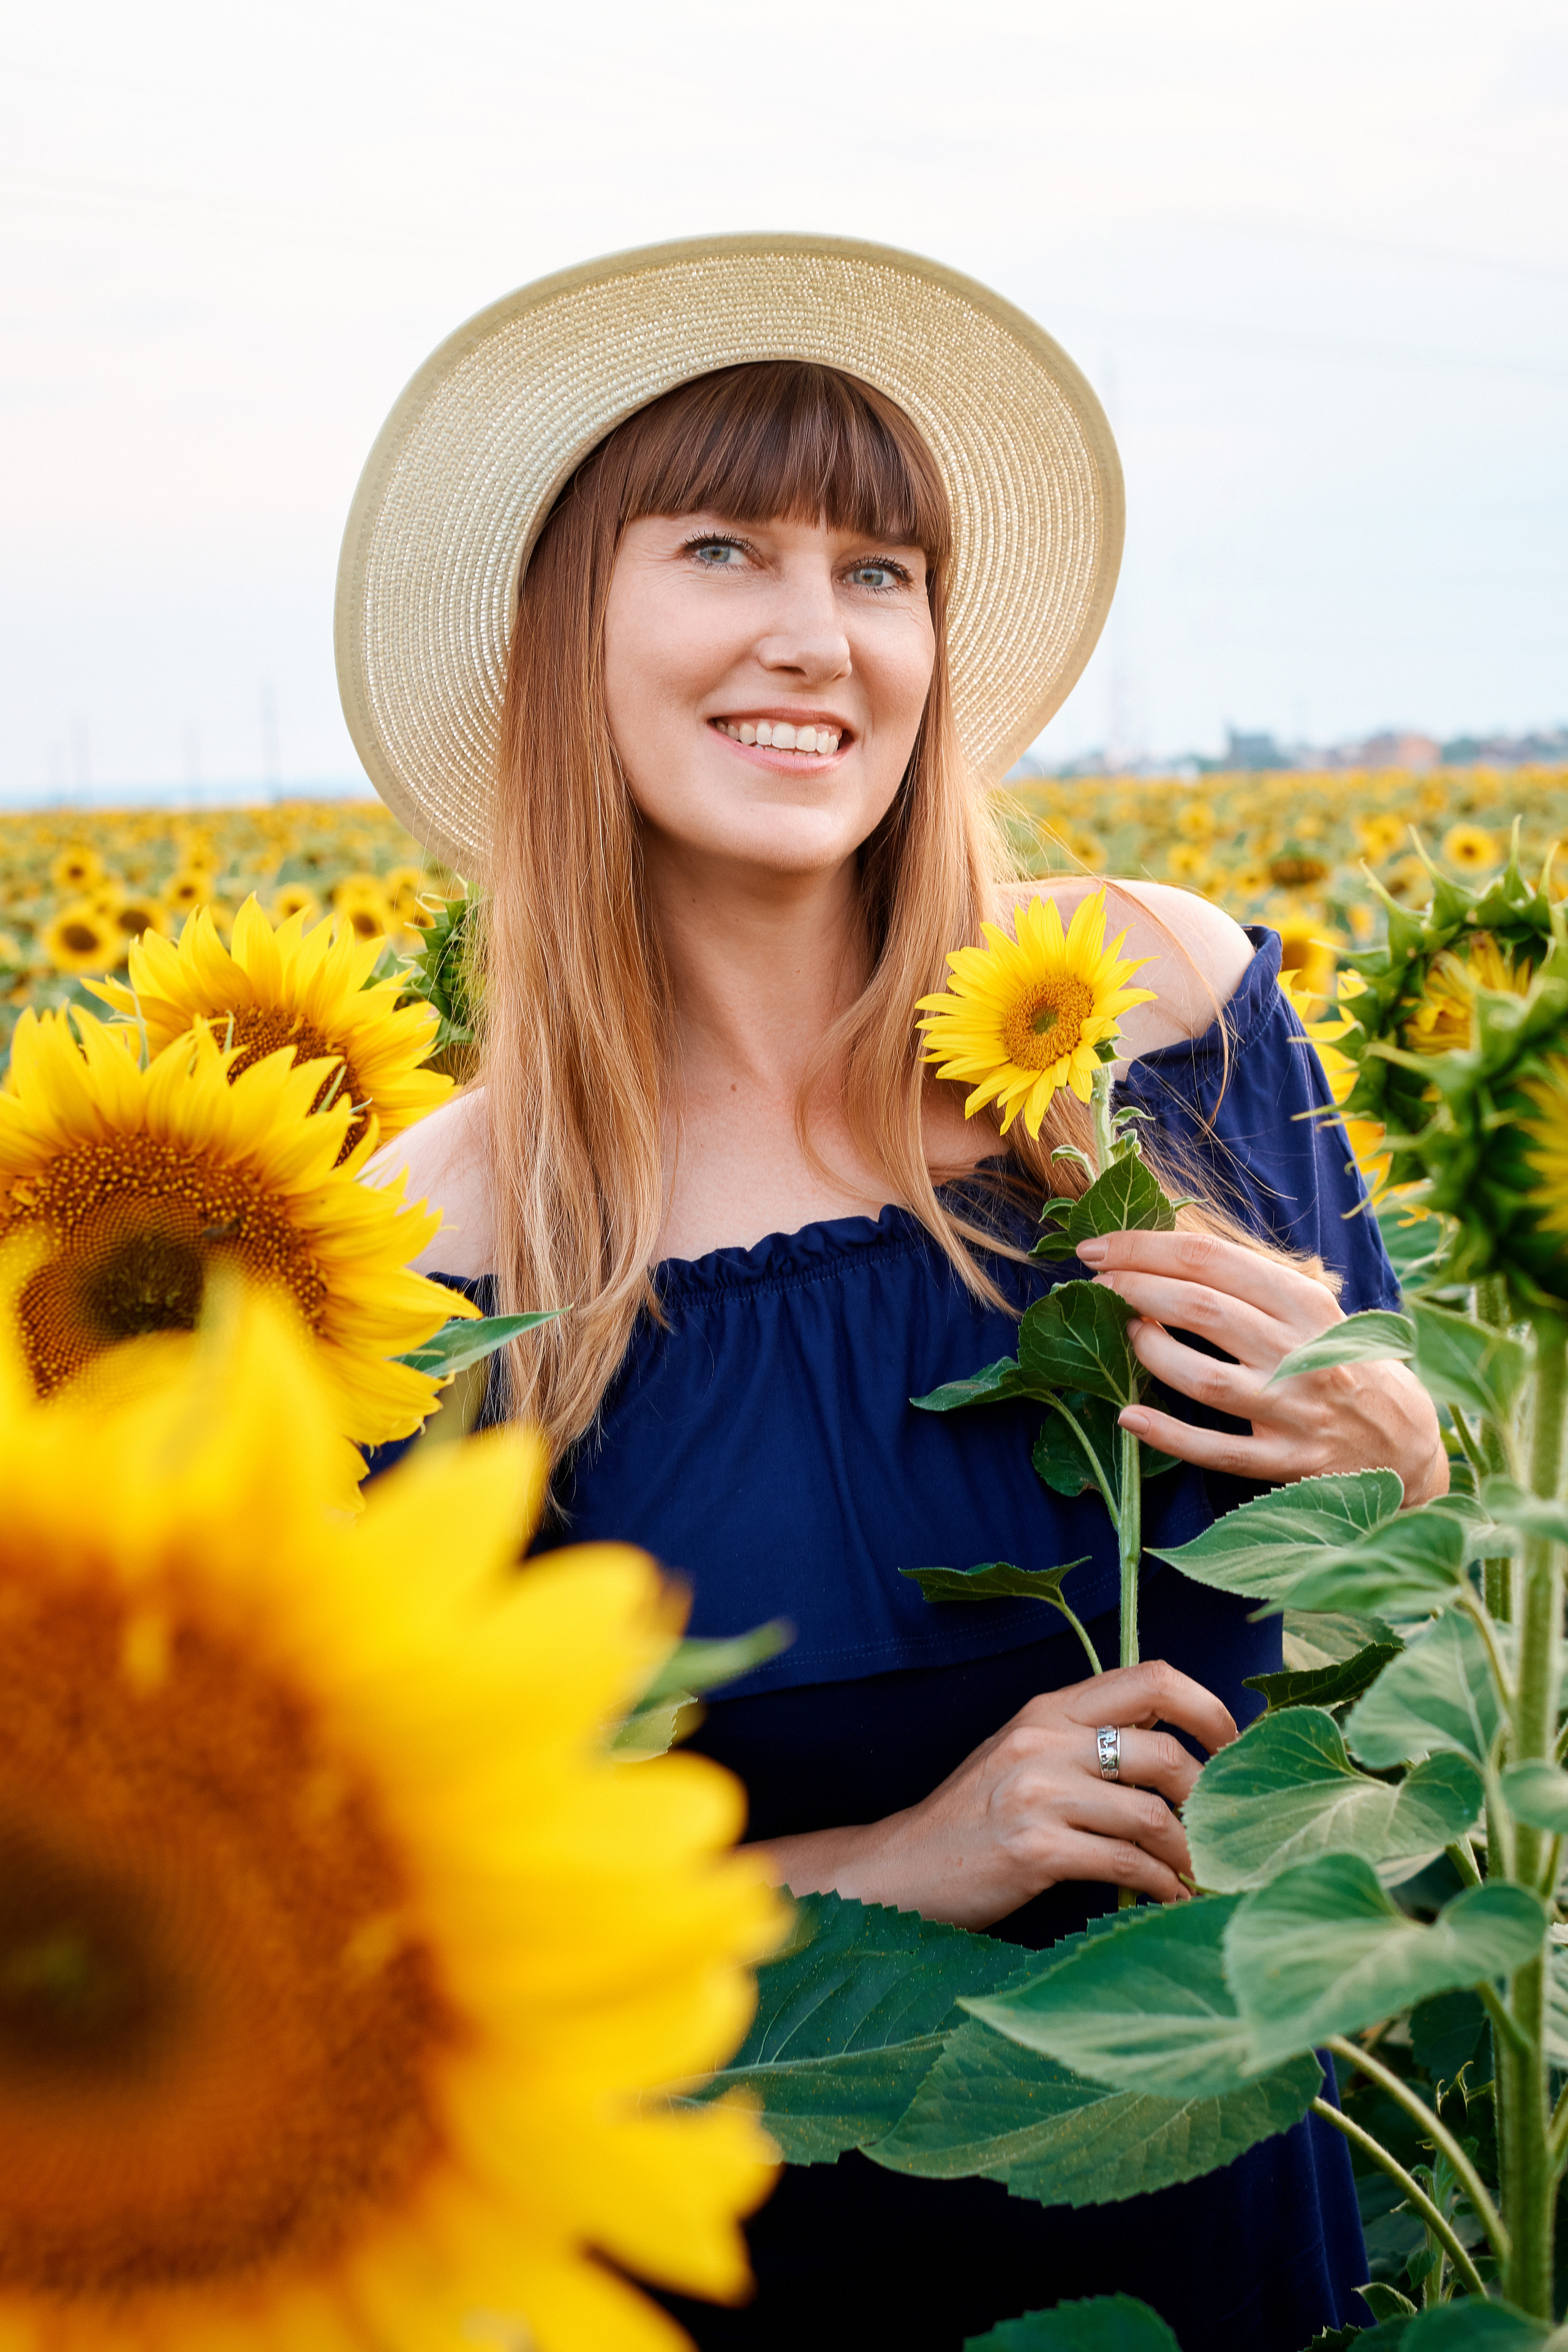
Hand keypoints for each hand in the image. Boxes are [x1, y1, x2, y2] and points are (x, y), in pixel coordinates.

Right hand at [760, 1659, 1236, 1927]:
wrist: (901, 1868)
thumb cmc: (976, 1817)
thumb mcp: (1028, 1754)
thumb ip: (1090, 1740)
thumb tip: (1183, 1750)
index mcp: (1050, 1708)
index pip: (1153, 1678)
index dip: (1210, 1709)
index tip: (1234, 1747)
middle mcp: (1045, 1739)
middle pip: (1166, 1753)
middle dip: (1210, 1800)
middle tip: (1224, 1831)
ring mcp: (1036, 1793)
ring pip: (1153, 1814)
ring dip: (1191, 1853)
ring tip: (1201, 1874)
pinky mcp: (1033, 1850)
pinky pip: (1127, 1866)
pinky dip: (1162, 1886)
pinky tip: (1170, 1899)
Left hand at [1075, 1229, 1447, 1506]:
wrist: (1407, 1443)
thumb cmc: (1343, 1363)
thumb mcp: (1314, 1311)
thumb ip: (1251, 1285)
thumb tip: (1162, 1253)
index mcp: (1307, 1304)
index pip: (1214, 1261)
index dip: (1146, 1248)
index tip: (1099, 1247)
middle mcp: (1302, 1352)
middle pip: (1202, 1309)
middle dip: (1135, 1288)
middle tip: (1094, 1283)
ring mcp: (1294, 1411)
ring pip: (1204, 1378)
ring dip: (1150, 1351)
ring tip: (1122, 1332)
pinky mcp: (1287, 1464)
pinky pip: (1217, 1449)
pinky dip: (1168, 1434)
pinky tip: (1128, 1417)